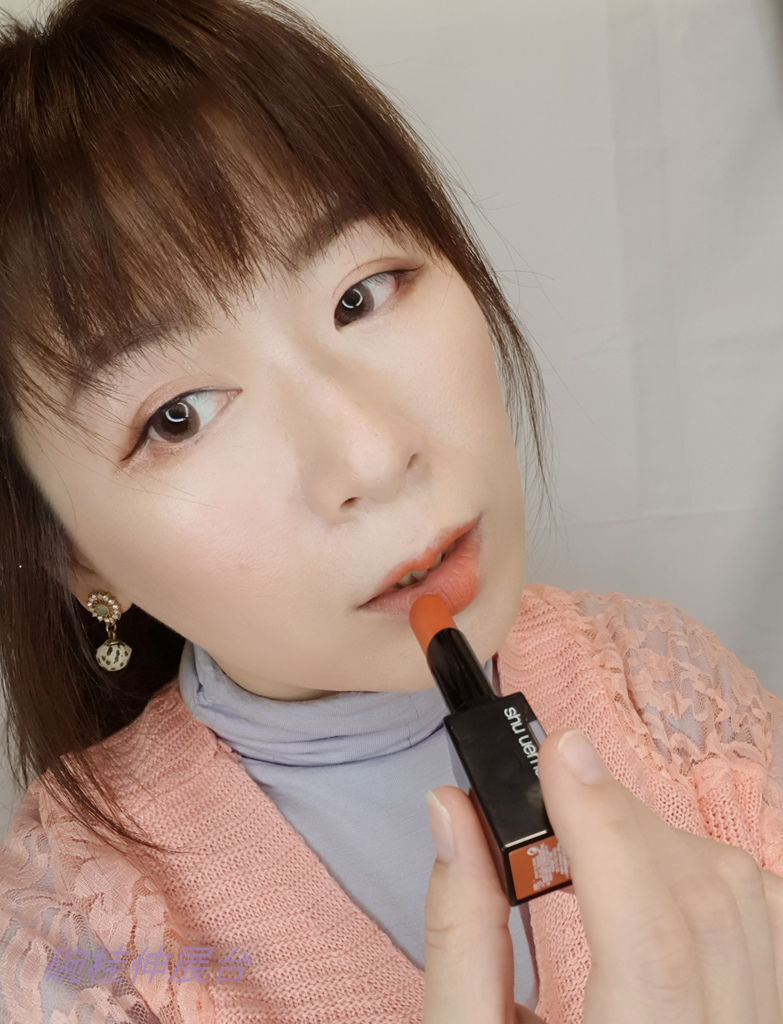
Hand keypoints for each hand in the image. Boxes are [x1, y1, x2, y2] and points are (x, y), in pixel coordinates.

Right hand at [422, 728, 782, 1023]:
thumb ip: (460, 930)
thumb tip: (452, 810)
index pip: (649, 940)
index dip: (604, 830)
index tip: (557, 754)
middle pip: (700, 902)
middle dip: (620, 821)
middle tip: (551, 796)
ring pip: (747, 900)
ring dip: (664, 841)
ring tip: (593, 844)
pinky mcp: (764, 1015)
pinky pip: (768, 921)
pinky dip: (709, 872)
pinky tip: (653, 878)